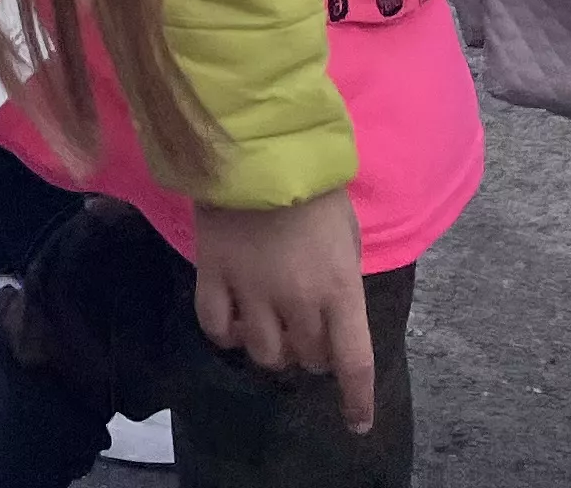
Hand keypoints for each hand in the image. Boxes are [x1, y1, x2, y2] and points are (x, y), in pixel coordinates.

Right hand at [192, 187, 375, 432]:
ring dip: (272, 350)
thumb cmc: (314, 190)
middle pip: (307, 359)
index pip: (353, 362)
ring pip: (262, 352)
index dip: (356, 399)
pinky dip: (226, 336)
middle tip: (308, 335)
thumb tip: (331, 312)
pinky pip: (216, 327)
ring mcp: (251, 290)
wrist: (257, 148)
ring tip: (271, 331)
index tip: (356, 423)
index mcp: (339, 289)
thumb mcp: (346, 237)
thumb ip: (341, 280)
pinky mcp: (213, 274)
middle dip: (313, 354)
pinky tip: (233, 326)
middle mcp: (297, 300)